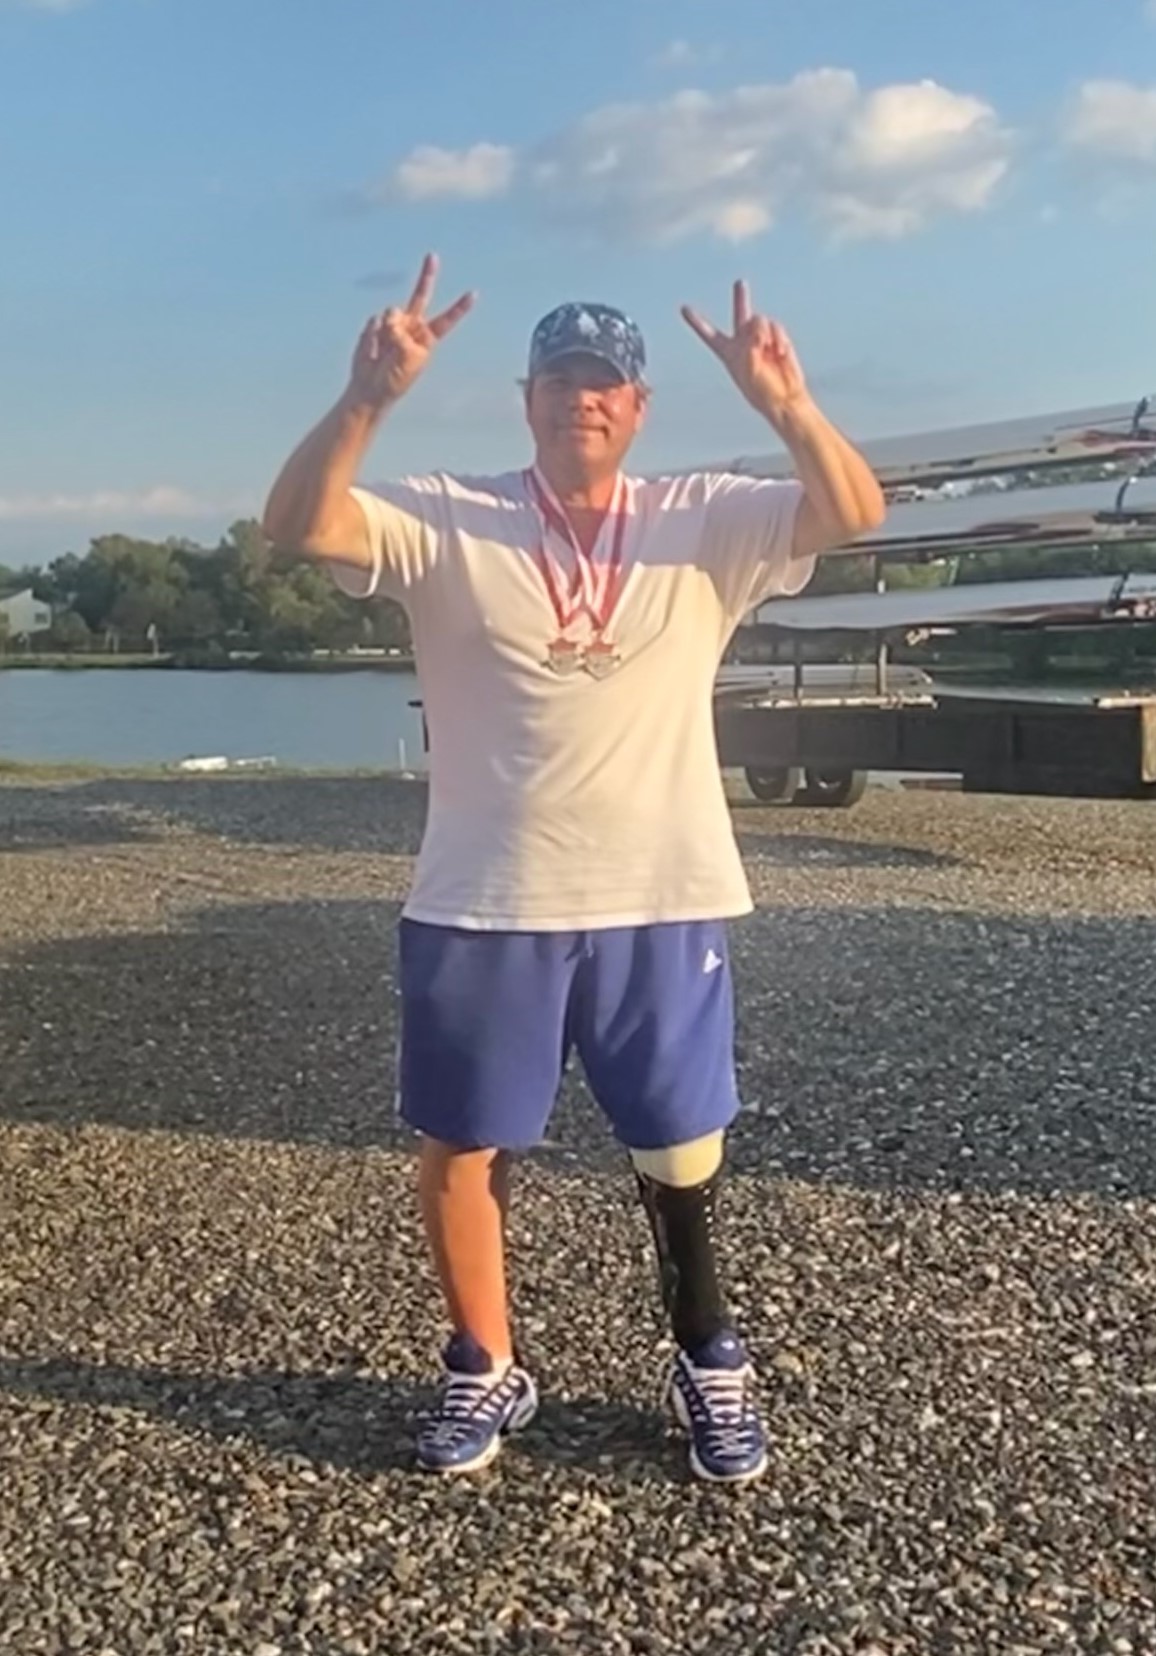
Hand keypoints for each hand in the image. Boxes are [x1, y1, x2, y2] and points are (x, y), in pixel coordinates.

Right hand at [347, 254, 473, 410]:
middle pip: (421, 296)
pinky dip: (374, 334)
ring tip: (386, 351)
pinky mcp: (376, 326)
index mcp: (426, 339)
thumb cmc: (395, 380)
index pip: (447, 319)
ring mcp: (393, 325)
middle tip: (433, 256)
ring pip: (392, 312)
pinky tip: (374, 349)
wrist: (370, 388)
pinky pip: (375, 321)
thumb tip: (389, 315)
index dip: (459, 308)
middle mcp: (412, 327)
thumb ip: (402, 334)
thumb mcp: (409, 359)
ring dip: (388, 329)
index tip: (473, 294)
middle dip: (427, 276)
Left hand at [682, 281, 808, 426]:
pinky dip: (778, 338)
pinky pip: (774, 326)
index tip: (684, 308)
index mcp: (728, 353)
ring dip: (763, 333)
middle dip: (740, 298)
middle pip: (740, 314)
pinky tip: (780, 352)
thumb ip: (750, 345)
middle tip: (739, 283)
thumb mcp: (748, 369)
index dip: (697, 322)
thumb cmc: (761, 389)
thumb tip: (760, 330)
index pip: (709, 334)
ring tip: (768, 349)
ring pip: (758, 320)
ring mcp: (761, 338)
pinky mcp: (777, 338)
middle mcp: (743, 342)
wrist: (784, 396)